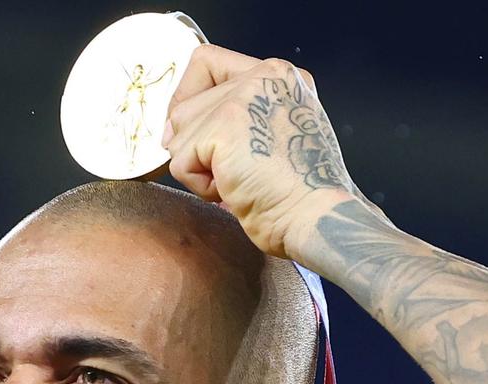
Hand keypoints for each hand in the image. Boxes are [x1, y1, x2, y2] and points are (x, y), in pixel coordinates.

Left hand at [161, 44, 369, 260]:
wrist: (316, 217)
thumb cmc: (301, 193)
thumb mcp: (274, 138)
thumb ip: (234, 120)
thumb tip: (172, 132)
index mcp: (280, 77)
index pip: (207, 63)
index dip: (188, 97)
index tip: (191, 133)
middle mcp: (263, 76)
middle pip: (186, 105)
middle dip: (194, 147)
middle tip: (230, 173)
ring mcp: (243, 98)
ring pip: (179, 133)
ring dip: (199, 169)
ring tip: (238, 181)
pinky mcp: (224, 125)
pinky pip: (180, 161)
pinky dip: (200, 187)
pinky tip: (235, 191)